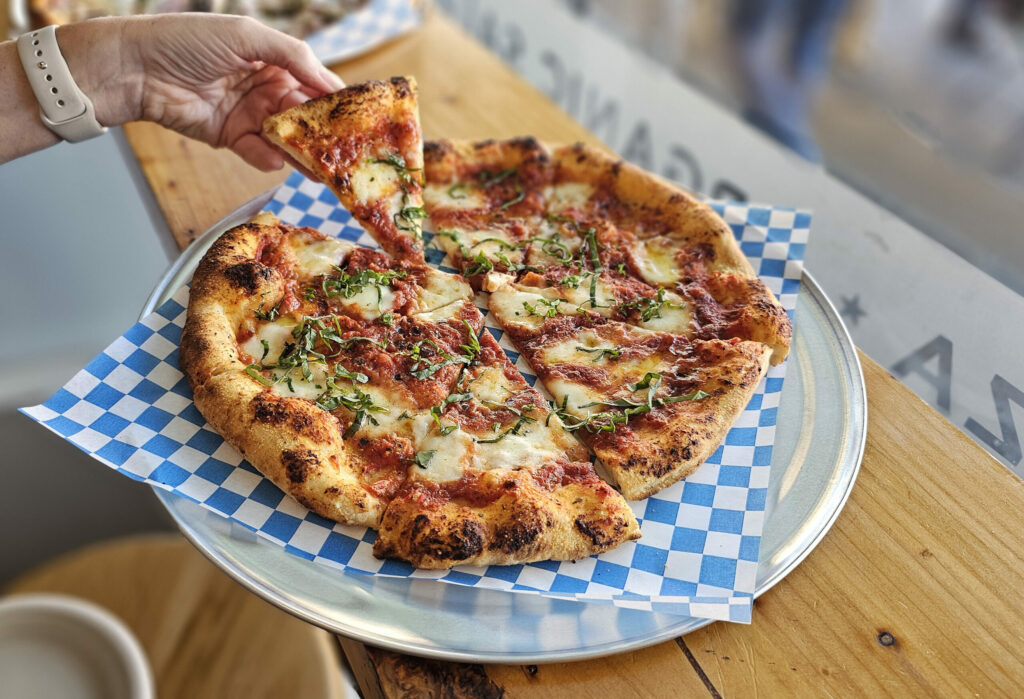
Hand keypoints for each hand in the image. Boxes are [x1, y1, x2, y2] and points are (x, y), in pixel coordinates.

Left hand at [123, 13, 343, 169]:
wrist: (136, 68)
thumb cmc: (187, 40)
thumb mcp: (246, 35)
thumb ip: (292, 55)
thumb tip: (330, 80)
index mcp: (273, 59)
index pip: (314, 81)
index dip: (335, 98)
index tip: (360, 117)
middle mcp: (266, 87)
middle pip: (305, 114)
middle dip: (325, 132)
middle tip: (348, 151)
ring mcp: (250, 114)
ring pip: (286, 137)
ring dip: (304, 152)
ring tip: (323, 170)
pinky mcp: (231, 137)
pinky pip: (259, 152)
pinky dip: (268, 158)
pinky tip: (277, 161)